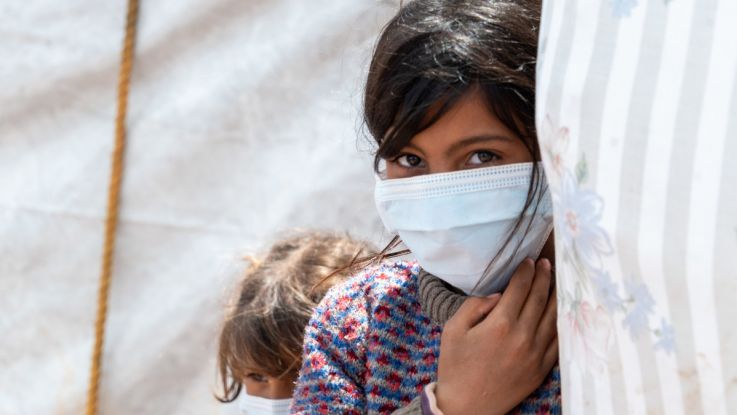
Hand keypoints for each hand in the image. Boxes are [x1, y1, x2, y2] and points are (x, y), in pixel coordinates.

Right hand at [435, 258, 557, 414]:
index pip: (520, 288)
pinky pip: (558, 340)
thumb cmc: (455, 366)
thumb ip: (474, 306)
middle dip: (544, 276)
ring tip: (557, 280)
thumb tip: (497, 294)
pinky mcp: (542, 368)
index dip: (525, 271)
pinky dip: (561, 322)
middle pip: (540, 297)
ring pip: (553, 316)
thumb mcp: (453, 330)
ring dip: (556, 294)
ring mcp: (535, 353)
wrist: (466, 406)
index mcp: (499, 324)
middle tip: (546, 263)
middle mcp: (522, 336)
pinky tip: (560, 311)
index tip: (528, 260)